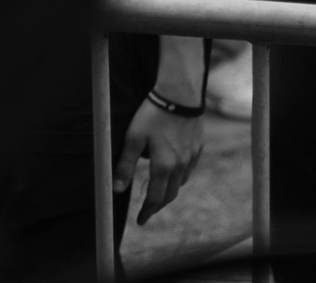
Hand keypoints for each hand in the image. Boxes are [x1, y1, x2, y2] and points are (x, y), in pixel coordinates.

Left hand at [117, 96, 202, 224]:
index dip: (147, 211)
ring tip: (159, 192)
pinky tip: (174, 171)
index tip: (140, 221)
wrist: (180, 95)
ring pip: (181, 183)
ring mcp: (191, 156)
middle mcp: (180, 166)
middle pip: (170, 195)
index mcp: (163, 166)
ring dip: (169, 192)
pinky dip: (180, 177)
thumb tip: (116, 189)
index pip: (155, 198)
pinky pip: (189, 169)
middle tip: (148, 211)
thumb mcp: (133, 138)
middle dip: (158, 206)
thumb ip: (126, 165)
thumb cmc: (153, 115)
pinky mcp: (198, 147)